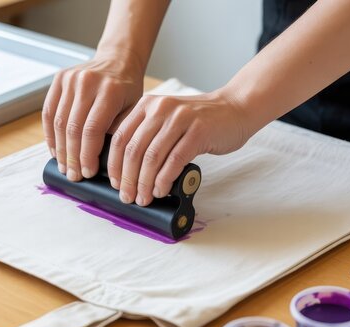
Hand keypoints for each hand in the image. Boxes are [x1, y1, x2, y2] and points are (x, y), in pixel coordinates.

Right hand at [42, 53, 143, 181]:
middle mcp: (88, 82)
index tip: (88, 173)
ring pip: (59, 122)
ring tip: (65, 167)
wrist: (118, 60)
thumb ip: (120, 132)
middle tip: (74, 175)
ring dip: (60, 149)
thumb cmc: (128, 90)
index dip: (87, 155)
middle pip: (73, 128)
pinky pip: (49, 112)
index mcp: (110, 90)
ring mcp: (71, 79)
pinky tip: (55, 150)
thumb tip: (107, 165)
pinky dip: (50, 134)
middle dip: (72, 157)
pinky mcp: (59, 79)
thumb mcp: (133, 110)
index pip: (92, 130)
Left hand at [107, 90, 248, 205]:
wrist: (235, 109)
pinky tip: (162, 190)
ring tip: (145, 198)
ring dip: (145, 183)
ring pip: (152, 157)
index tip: (115, 184)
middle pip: (134, 150)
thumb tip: (126, 170)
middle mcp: (160, 109)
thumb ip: (148, 135)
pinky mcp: (198, 131)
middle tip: (128, 197)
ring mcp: (179, 119)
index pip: (120, 137)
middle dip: (128, 179)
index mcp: (147, 105)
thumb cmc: (199, 121)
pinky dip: (164, 179)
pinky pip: (174, 160)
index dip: (114, 164)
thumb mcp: (167, 119)